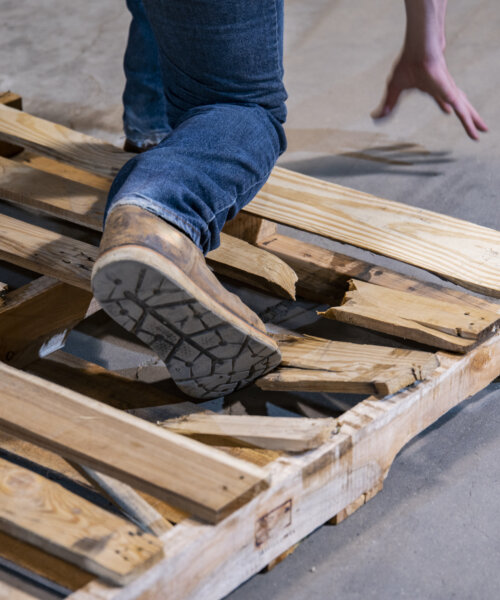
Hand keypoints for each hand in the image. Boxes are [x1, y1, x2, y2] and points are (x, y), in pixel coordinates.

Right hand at [372, 53, 487, 139]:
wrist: (418, 52)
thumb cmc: (408, 64)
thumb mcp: (394, 88)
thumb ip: (388, 104)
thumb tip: (375, 116)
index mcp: (431, 87)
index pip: (440, 97)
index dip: (443, 103)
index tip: (447, 110)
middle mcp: (444, 89)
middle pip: (458, 105)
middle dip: (466, 115)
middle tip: (477, 125)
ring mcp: (450, 92)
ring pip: (465, 109)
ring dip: (474, 120)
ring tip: (484, 130)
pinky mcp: (452, 94)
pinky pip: (463, 111)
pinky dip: (469, 121)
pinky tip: (476, 129)